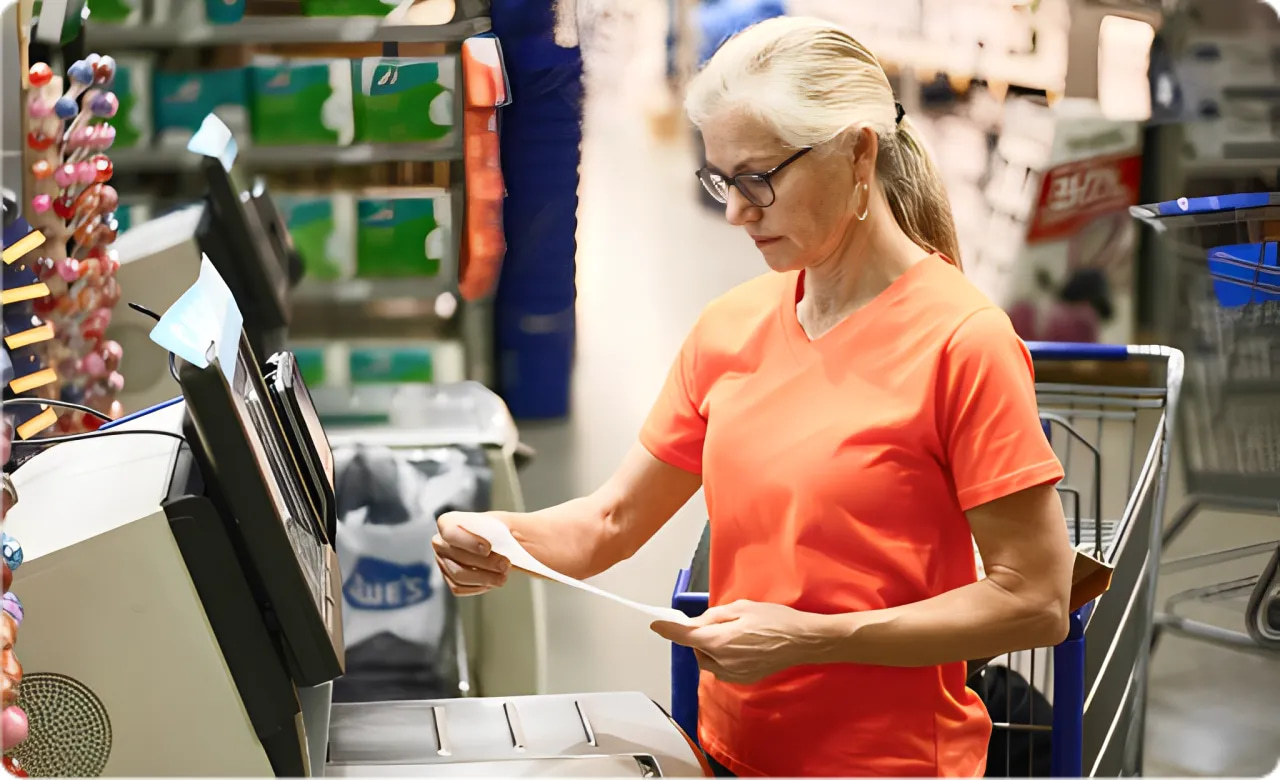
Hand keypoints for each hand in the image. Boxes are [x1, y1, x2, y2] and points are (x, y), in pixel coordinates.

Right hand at [432, 511, 510, 595]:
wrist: (503, 546)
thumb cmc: (499, 531)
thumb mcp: (504, 523)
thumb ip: (503, 526)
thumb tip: (510, 538)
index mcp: (448, 522)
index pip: (449, 531)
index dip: (468, 541)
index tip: (489, 548)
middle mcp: (440, 542)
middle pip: (458, 556)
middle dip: (485, 563)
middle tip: (506, 565)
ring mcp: (443, 563)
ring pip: (459, 575)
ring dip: (484, 577)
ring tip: (503, 575)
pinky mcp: (449, 579)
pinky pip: (459, 588)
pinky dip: (479, 586)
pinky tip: (492, 580)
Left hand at [650, 600, 832, 684]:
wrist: (802, 641)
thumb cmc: (775, 620)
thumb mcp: (741, 608)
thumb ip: (713, 617)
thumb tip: (695, 624)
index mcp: (720, 641)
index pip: (685, 637)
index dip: (668, 629)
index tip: (656, 624)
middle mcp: (723, 662)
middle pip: (696, 650)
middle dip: (698, 637)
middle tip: (714, 622)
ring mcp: (733, 674)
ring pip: (708, 661)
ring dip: (709, 648)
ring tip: (730, 633)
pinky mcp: (743, 679)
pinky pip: (722, 668)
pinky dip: (721, 657)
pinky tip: (740, 646)